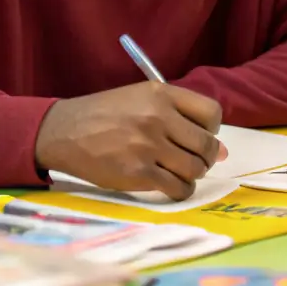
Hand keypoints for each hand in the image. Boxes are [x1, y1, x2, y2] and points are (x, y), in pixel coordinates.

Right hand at [34, 82, 225, 199]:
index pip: (212, 113)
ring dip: (193, 175)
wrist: (63, 131)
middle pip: (207, 145)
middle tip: (193, 160)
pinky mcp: (138, 173)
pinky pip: (177, 188)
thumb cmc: (104, 114)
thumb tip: (222, 151)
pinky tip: (170, 186)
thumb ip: (179, 117)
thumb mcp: (140, 99)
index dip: (212, 129)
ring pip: (195, 169)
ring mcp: (148, 146)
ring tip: (179, 172)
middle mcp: (158, 117)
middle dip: (206, 157)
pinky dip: (180, 190)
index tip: (200, 136)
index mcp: (161, 94)